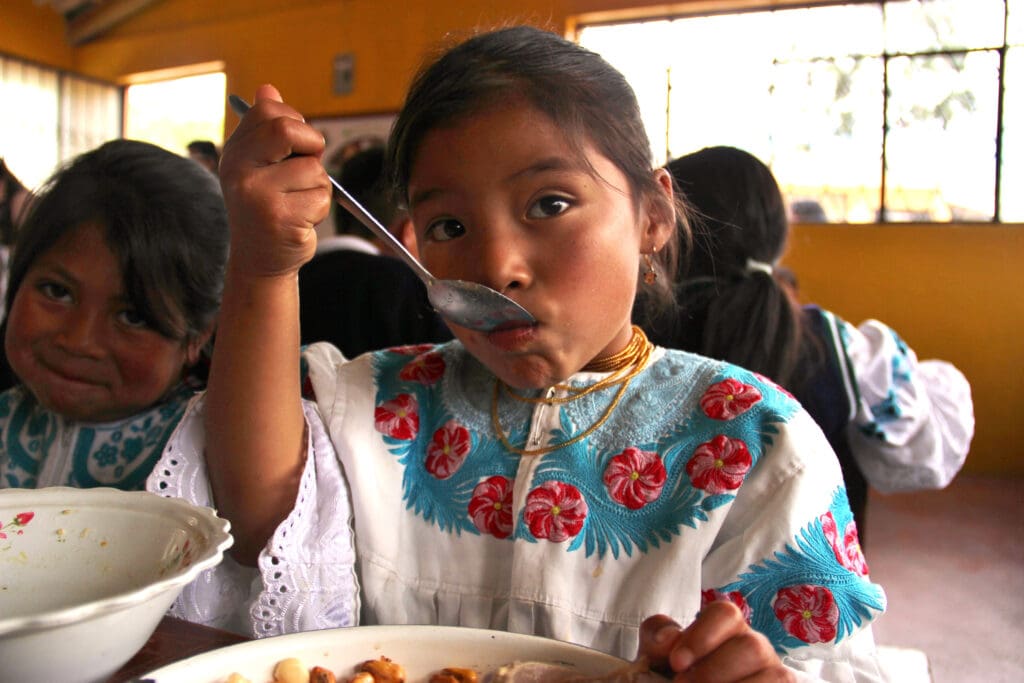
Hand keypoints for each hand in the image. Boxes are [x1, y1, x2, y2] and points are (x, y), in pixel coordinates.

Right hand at [218, 84, 329, 277]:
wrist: (260, 260)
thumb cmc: (267, 209)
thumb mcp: (260, 166)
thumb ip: (266, 129)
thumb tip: (268, 88)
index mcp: (235, 151)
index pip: (269, 110)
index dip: (295, 124)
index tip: (295, 147)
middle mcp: (239, 169)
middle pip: (288, 130)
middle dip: (311, 146)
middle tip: (304, 171)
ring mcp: (257, 194)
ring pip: (313, 169)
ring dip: (317, 186)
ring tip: (297, 204)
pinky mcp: (280, 217)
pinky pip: (321, 196)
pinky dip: (320, 208)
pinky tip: (300, 220)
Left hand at [638, 603, 794, 681]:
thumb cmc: (674, 671)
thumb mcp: (658, 652)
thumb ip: (658, 636)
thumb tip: (668, 638)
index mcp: (727, 625)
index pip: (726, 614)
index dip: (702, 637)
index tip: (676, 662)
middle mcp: (756, 646)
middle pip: (751, 646)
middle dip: (714, 671)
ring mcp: (773, 673)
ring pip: (773, 676)